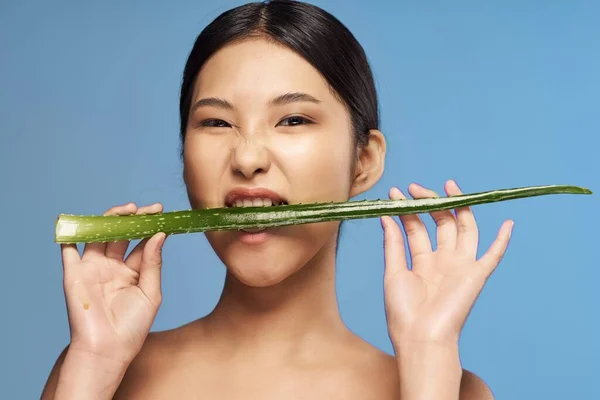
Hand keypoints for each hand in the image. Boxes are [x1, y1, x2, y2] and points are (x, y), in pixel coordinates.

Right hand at [60, 202, 166, 364]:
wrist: (107, 350)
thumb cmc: (132, 326)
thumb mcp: (151, 293)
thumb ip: (153, 263)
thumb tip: (159, 234)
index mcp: (134, 270)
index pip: (142, 241)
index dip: (151, 225)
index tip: (160, 211)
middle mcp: (113, 266)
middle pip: (122, 234)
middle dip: (133, 218)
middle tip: (146, 209)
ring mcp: (93, 267)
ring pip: (99, 235)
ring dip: (110, 219)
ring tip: (127, 210)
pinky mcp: (75, 273)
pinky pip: (69, 249)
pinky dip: (69, 234)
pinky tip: (77, 221)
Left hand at [381, 180, 513, 345]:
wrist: (420, 337)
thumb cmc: (403, 311)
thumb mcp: (393, 271)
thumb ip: (393, 242)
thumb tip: (385, 214)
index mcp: (422, 261)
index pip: (416, 227)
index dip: (407, 209)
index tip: (395, 192)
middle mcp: (442, 260)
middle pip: (440, 223)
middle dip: (429, 202)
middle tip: (415, 187)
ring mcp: (460, 266)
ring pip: (464, 229)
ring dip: (459, 208)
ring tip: (449, 186)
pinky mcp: (476, 275)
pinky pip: (494, 256)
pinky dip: (503, 240)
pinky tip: (508, 224)